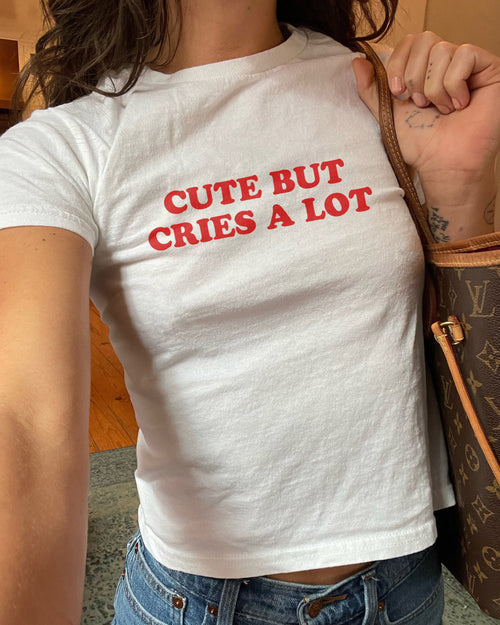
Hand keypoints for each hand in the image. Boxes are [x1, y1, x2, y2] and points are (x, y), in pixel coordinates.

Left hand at [352, 31, 499, 238]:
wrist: (444, 164)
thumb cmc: (421, 144)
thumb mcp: (387, 115)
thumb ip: (371, 90)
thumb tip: (358, 61)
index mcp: (424, 68)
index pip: (409, 41)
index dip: (398, 63)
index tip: (397, 92)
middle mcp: (447, 62)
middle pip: (425, 39)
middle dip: (415, 76)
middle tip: (421, 105)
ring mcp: (469, 64)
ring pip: (443, 50)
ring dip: (434, 88)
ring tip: (442, 110)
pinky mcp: (488, 67)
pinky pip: (464, 55)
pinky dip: (454, 85)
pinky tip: (461, 105)